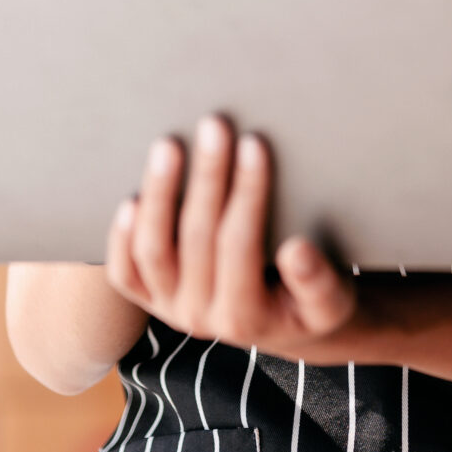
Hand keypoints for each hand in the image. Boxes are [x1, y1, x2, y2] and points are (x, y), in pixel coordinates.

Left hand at [107, 114, 356, 350]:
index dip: (247, 192)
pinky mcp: (150, 300)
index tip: (254, 143)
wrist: (280, 326)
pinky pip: (125, 272)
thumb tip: (297, 251)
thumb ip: (318, 281)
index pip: (241, 243)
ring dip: (159, 193)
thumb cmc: (309, 302)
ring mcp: (169, 309)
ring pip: (152, 250)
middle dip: (207, 176)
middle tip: (214, 125)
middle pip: (195, 238)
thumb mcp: (329, 300)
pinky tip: (133, 196)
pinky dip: (122, 236)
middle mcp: (201, 318)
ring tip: (169, 145)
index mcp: (248, 317)